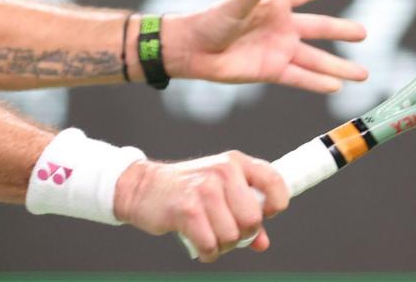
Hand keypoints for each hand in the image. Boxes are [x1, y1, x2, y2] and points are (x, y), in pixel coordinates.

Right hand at [114, 151, 288, 262]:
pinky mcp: (187, 209)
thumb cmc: (182, 190)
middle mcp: (222, 171)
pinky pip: (211, 244)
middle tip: (225, 231)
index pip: (274, 182)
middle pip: (253, 219)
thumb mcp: (216, 190)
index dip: (274, 205)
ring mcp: (204, 189)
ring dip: (222, 245)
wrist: (141, 187)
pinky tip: (198, 244)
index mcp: (234, 162)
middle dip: (242, 234)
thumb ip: (242, 212)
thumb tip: (262, 242)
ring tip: (208, 235)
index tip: (263, 215)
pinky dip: (207, 252)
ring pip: (232, 236)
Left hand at [160, 0, 367, 92]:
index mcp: (273, 4)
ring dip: (338, 66)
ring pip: (316, 59)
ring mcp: (279, 49)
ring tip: (363, 74)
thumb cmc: (211, 21)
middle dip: (341, 30)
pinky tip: (337, 86)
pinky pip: (300, 77)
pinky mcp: (272, 70)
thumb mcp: (234, 5)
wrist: (194, 51)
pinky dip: (318, 82)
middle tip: (364, 33)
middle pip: (318, 28)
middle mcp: (281, 27)